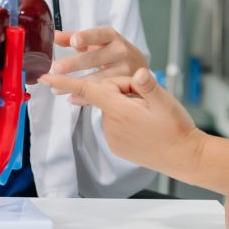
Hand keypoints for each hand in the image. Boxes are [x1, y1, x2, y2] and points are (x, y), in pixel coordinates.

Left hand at [41, 67, 202, 177]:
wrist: (184, 156)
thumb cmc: (175, 127)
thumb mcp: (164, 101)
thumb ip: (148, 85)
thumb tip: (139, 71)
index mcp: (119, 108)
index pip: (85, 90)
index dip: (64, 82)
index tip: (44, 77)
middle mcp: (110, 123)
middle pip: (106, 94)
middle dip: (123, 89)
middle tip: (146, 99)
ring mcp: (112, 137)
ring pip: (111, 109)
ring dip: (125, 105)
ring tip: (149, 115)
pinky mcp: (117, 145)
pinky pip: (115, 123)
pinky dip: (126, 119)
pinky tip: (144, 125)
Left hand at [48, 27, 146, 91]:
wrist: (138, 64)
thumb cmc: (110, 50)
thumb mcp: (96, 41)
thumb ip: (74, 38)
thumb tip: (54, 36)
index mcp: (111, 36)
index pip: (99, 34)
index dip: (87, 37)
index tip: (74, 41)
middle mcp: (121, 51)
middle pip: (96, 58)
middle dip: (74, 63)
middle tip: (55, 68)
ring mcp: (126, 70)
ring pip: (100, 78)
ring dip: (77, 84)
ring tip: (56, 88)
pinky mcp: (127, 86)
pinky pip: (104, 92)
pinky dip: (87, 97)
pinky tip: (72, 98)